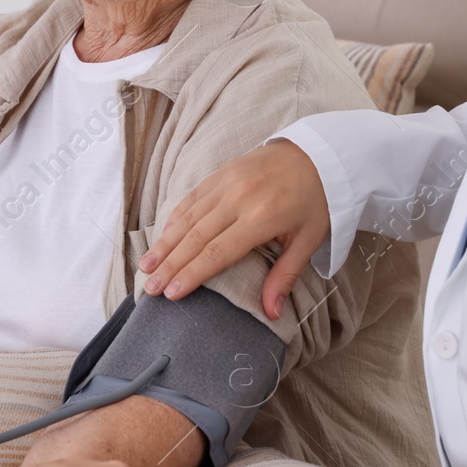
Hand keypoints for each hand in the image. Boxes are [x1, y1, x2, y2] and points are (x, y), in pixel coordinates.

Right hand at [138, 139, 328, 319]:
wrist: (320, 153)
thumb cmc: (317, 201)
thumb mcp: (309, 240)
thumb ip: (285, 275)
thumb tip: (272, 313)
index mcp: (262, 217)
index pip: (217, 252)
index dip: (192, 274)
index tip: (171, 293)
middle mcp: (239, 198)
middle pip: (195, 237)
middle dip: (169, 264)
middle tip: (149, 287)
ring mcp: (227, 182)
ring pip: (187, 217)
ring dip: (164, 243)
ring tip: (146, 265)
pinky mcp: (222, 172)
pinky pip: (192, 198)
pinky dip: (174, 218)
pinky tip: (162, 235)